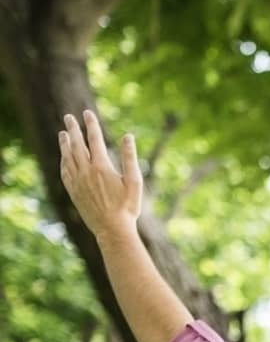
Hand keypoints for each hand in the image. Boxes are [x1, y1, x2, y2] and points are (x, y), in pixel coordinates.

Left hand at [57, 111, 143, 236]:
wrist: (112, 229)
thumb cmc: (127, 207)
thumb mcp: (134, 182)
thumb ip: (130, 157)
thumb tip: (128, 136)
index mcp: (102, 167)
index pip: (94, 139)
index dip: (91, 125)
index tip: (87, 113)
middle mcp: (86, 171)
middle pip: (77, 145)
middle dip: (73, 129)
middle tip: (68, 117)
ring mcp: (77, 181)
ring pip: (68, 157)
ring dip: (65, 143)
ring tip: (63, 133)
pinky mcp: (73, 191)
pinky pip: (64, 171)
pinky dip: (63, 160)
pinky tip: (64, 156)